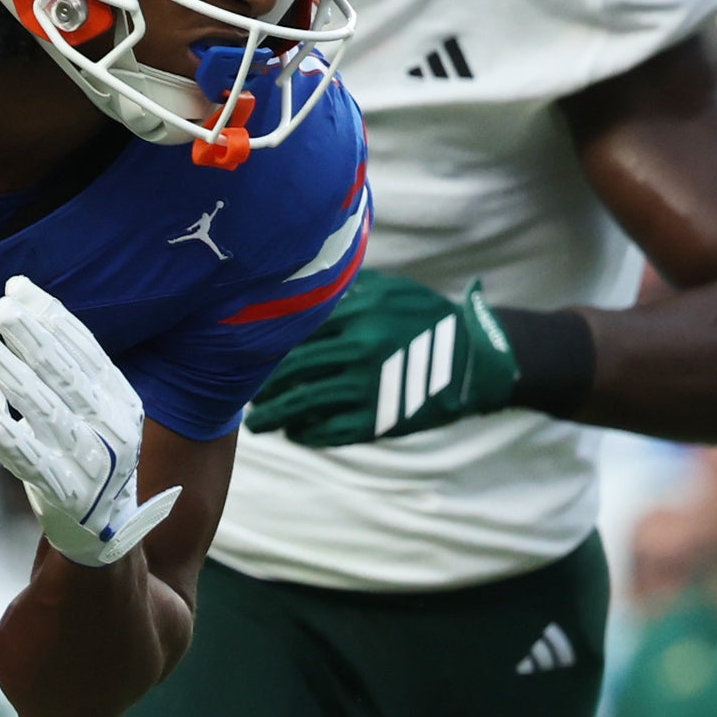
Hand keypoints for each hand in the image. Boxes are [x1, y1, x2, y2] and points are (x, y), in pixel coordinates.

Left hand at [0, 277, 179, 565]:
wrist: (105, 529)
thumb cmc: (86, 456)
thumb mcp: (92, 408)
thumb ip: (67, 365)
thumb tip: (26, 298)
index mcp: (121, 399)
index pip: (86, 350)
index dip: (52, 318)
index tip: (18, 289)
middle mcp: (114, 426)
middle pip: (68, 375)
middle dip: (33, 339)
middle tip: (1, 309)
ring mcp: (92, 461)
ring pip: (48, 412)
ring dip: (14, 378)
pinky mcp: (67, 493)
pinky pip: (33, 461)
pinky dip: (9, 437)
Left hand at [240, 273, 526, 445]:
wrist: (472, 358)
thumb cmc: (426, 319)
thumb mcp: (391, 290)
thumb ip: (348, 289)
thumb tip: (302, 281)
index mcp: (359, 314)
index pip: (297, 332)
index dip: (266, 348)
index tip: (243, 356)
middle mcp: (360, 349)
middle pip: (294, 370)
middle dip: (263, 387)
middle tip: (244, 396)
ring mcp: (369, 386)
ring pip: (306, 404)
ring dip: (276, 417)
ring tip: (259, 425)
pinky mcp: (380, 419)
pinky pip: (332, 431)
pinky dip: (308, 434)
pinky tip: (296, 433)